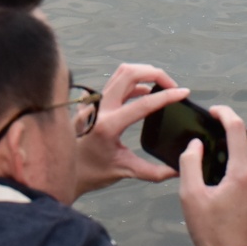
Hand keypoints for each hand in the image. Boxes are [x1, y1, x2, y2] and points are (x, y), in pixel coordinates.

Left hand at [73, 63, 189, 198]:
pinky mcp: (92, 101)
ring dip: (144, 74)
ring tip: (161, 87)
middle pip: (130, 73)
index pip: (143, 103)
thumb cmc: (91, 173)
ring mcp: (94, 101)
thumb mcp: (124, 171)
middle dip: (155, 74)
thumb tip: (177, 170)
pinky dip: (133, 82)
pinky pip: (115, 82)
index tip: (184, 93)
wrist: (62, 170)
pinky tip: (144, 93)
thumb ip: (153, 172)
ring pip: (121, 73)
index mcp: (108, 125)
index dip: (167, 96)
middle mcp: (100, 107)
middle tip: (172, 86)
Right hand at [178, 105, 246, 245]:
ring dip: (240, 144)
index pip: (238, 128)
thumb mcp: (190, 196)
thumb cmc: (211, 231)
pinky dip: (245, 160)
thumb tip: (195, 145)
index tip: (212, 111)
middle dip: (234, 127)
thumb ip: (190, 164)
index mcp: (243, 172)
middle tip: (213, 131)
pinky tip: (227, 172)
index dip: (224, 113)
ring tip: (218, 153)